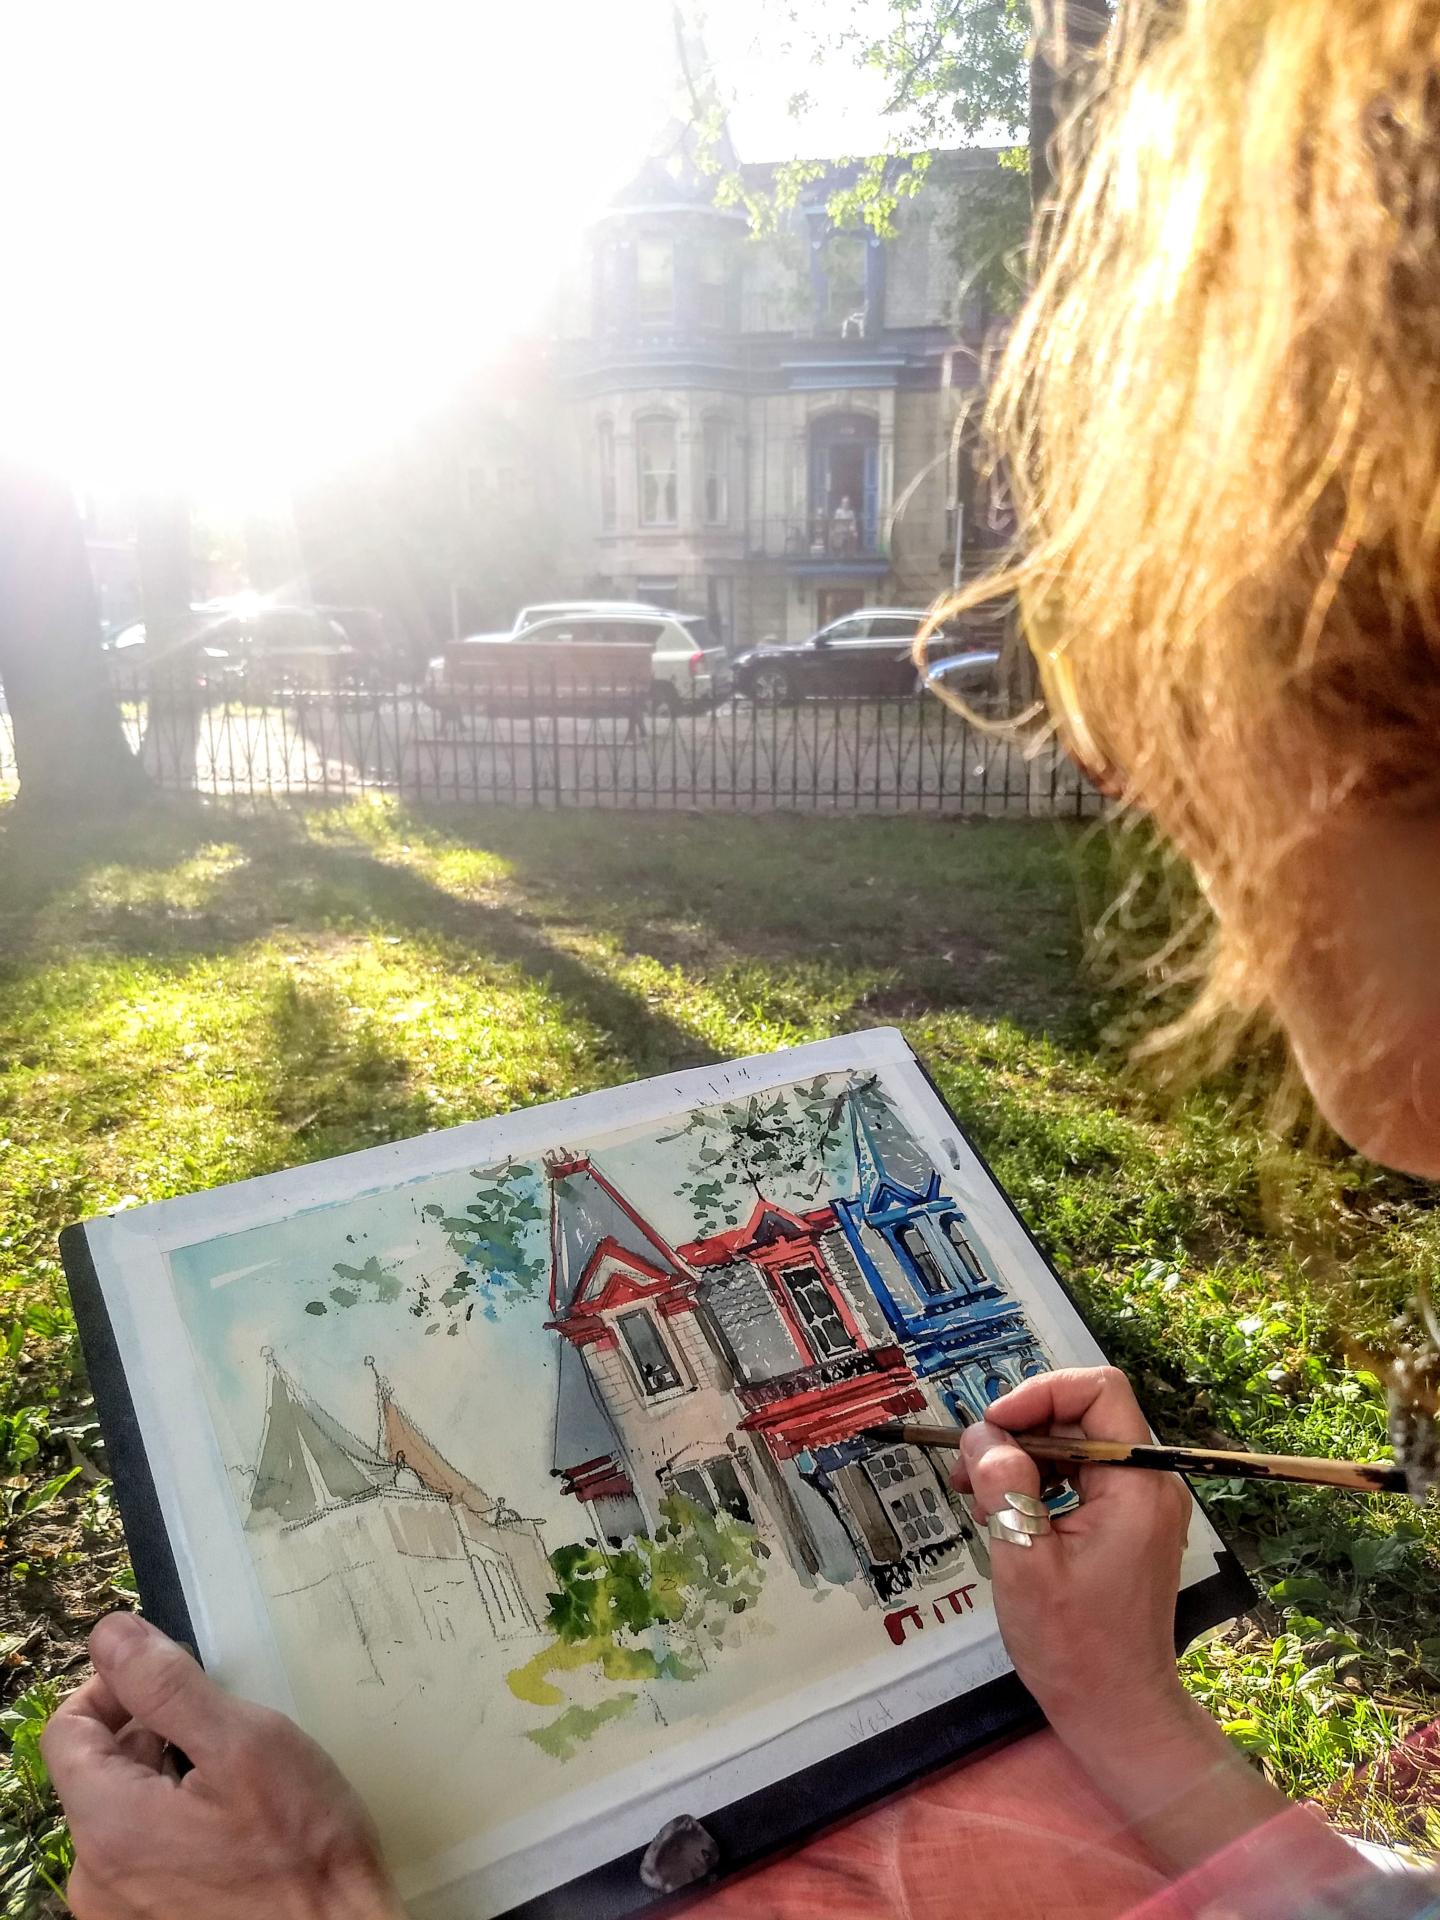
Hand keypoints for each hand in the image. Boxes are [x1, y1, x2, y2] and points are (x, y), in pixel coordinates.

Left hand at [42, 1613, 404, 1919]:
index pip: (66, 1731)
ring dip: (166, 1777)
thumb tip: (112, 1635)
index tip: (167, 1674)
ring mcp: (119, 1912)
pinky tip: (232, 1823)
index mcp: (107, 1825)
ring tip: (234, 1776)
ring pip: (123, 1813)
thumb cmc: (303, 1848)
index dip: (112, 1686)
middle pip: (96, 1772)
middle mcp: (95, 1878)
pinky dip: (176, 1823)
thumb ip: (166, 1685)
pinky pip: (142, 1856)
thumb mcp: (243, 1742)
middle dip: (148, 1731)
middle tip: (219, 1725)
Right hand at [953, 1365, 1191, 1740]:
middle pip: (1082, 1415)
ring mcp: (1139, 1506)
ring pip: (1074, 1444)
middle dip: (1020, 1428)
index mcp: (1138, 1485)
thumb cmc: (1076, 1648)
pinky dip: (1036, 1483)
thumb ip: (1005, 1489)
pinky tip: (999, 1511)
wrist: (1118, 1713)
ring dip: (1021, 1457)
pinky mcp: (1124, 1527)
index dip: (1040, 1394)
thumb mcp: (1026, 1562)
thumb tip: (983, 1436)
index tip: (994, 1428)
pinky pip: (1078, 1478)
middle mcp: (1149, 1485)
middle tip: (968, 1465)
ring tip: (972, 1491)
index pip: (1099, 1390)